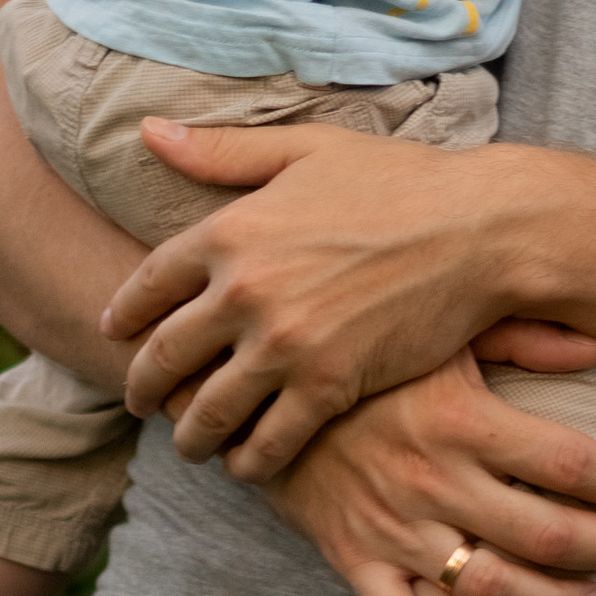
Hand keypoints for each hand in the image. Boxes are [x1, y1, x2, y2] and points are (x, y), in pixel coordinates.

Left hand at [106, 116, 569, 468]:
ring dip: (189, 435)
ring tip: (191, 443)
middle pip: (163, 357)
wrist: (480, 230)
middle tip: (139, 402)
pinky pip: (267, 442)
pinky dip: (250, 460)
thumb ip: (223, 151)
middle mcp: (245, 291)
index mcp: (231, 230)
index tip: (116, 333)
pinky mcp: (329, 386)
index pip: (146, 286)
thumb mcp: (307, 150)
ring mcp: (285, 344)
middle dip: (141, 387)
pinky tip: (248, 462)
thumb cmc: (402, 180)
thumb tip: (148, 133)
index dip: (124, 316)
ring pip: (207, 411)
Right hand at [261, 362, 595, 595]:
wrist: (261, 392)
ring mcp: (391, 529)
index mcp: (459, 417)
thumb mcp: (440, 331)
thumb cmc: (368, 359)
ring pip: (490, 589)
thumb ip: (521, 334)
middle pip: (545, 535)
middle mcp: (431, 480)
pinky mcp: (353, 561)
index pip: (569, 463)